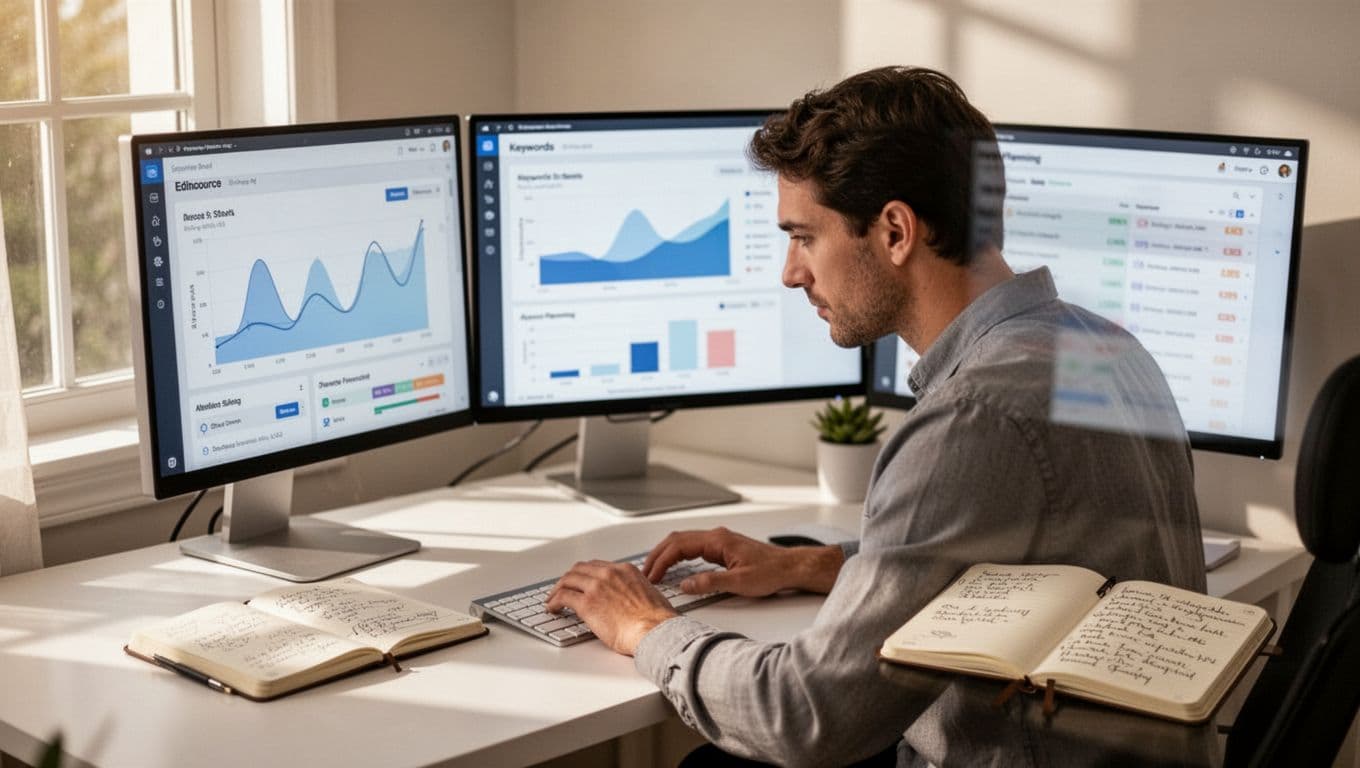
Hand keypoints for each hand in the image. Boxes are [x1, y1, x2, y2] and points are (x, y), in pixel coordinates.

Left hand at [544, 560, 677, 655]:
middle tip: (562, 588)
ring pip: (568, 580)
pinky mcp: (587, 603)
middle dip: (568, 578)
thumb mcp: (649, 594)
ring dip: (557, 589)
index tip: (579, 581)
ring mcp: (596, 587)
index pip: (597, 566)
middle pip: (579, 569)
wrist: (655, 630)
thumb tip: (629, 600)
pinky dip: (554, 601)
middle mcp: (609, 574)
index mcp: (625, 570)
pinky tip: (552, 608)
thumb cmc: (657, 621)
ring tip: (552, 599)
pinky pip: (563, 597)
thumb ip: (634, 591)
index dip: (584, 574)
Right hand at [643, 526, 844, 596]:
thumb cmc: (771, 572)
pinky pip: (693, 547)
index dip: (661, 561)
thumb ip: (710, 583)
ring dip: (667, 554)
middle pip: (677, 540)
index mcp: (717, 540)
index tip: (651, 575)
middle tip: (644, 573)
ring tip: (654, 571)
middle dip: (658, 555)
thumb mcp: (739, 583)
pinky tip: (674, 566)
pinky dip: (678, 556)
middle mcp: (716, 536)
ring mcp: (719, 540)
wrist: (790, 567)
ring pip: (684, 542)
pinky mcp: (722, 548)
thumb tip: (685, 585)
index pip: (679, 546)